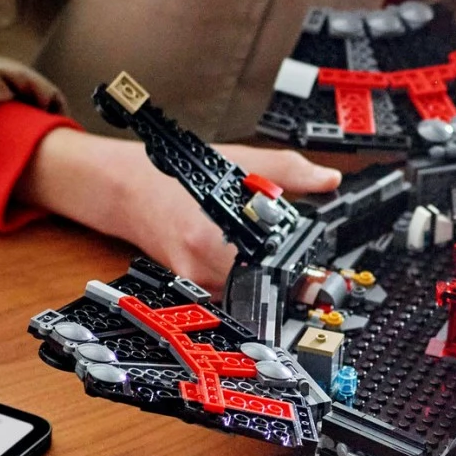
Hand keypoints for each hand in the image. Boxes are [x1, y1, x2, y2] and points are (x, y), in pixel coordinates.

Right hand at [18, 125, 339, 289]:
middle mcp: (205, 264)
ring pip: (244, 292)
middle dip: (285, 275)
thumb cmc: (176, 177)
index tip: (318, 269)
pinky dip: (239, 279)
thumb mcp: (239, 163)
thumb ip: (288, 171)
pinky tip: (241, 261)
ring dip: (261, 278)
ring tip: (270, 259)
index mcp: (221, 233)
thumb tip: (329, 179)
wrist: (126, 190)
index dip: (302, 270)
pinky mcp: (190, 285)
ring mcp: (196, 279)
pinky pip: (225, 292)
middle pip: (263, 285)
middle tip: (302, 267)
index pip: (276, 267)